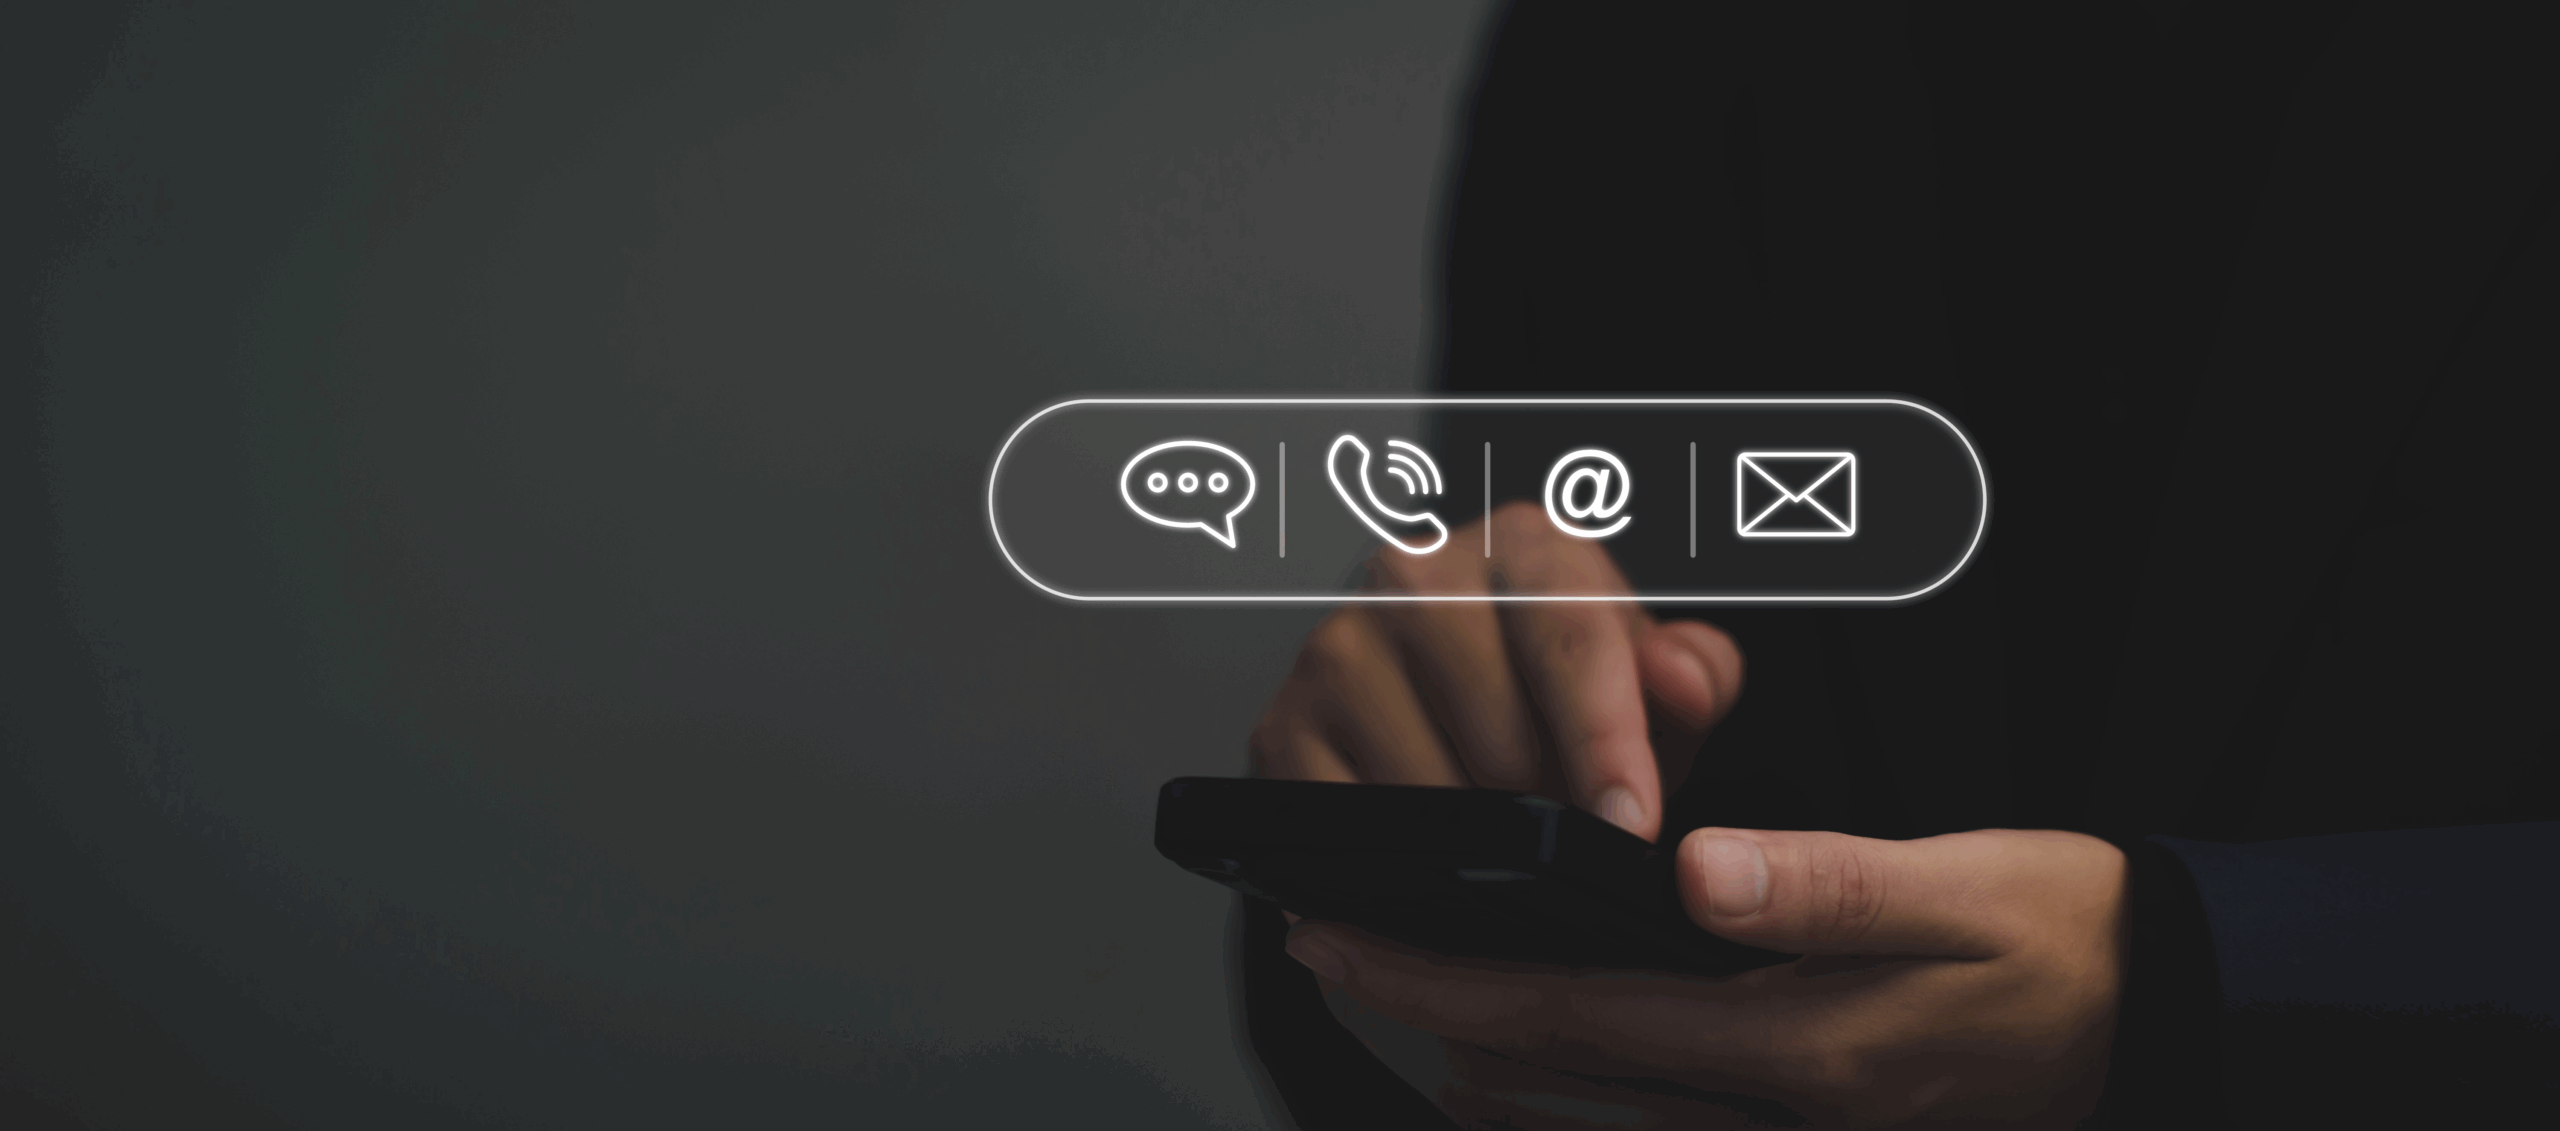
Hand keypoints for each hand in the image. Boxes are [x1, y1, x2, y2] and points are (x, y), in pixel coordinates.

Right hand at [1248, 501, 1741, 840]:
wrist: (1463, 729)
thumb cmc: (1564, 700)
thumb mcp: (1651, 689)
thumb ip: (1692, 675)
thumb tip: (1685, 681)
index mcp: (1521, 545)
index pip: (1570, 631)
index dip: (1605, 738)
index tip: (1630, 822)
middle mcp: (1414, 573)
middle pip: (1496, 721)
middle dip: (1546, 801)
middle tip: (1567, 829)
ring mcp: (1336, 646)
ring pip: (1424, 782)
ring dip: (1477, 838)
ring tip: (1505, 835)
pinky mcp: (1281, 725)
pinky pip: (1349, 819)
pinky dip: (1400, 856)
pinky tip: (1434, 851)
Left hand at [1285, 827, 2129, 1128]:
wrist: (2154, 1013)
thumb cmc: (2063, 940)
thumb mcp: (1963, 892)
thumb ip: (1827, 886)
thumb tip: (1696, 872)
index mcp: (1794, 1044)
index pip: (1571, 1015)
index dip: (1442, 977)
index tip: (1348, 936)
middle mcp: (1769, 1108)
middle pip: (1552, 1078)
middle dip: (1429, 1017)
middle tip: (1331, 957)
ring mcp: (1778, 1128)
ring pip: (1586, 1117)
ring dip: (1476, 1061)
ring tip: (1390, 1005)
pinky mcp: (1794, 1119)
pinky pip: (1645, 1126)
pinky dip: (1559, 1096)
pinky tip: (1514, 1070)